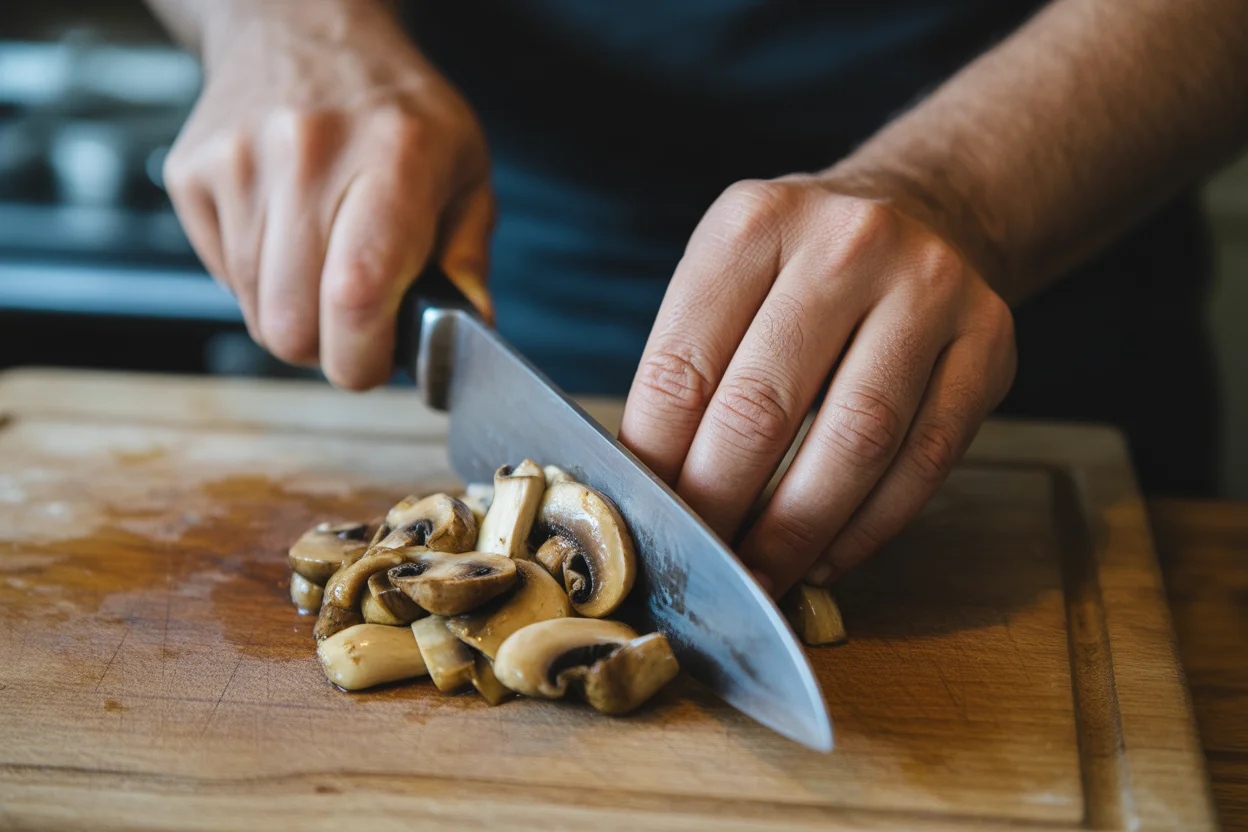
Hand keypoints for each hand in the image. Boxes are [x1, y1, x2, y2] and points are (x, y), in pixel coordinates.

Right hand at [163, 0, 492, 388]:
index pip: (358, 292)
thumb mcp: (464, 168)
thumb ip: (469, 256)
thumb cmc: (396, 109)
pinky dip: (259, 285)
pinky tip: (289, 240)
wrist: (303, 28)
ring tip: (326, 271)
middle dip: (329, 351)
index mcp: (394, 155)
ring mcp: (240, 161)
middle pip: (293, 323)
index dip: (363, 357)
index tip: (377, 364)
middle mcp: (308, 153)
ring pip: (256, 311)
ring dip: (295, 318)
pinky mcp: (193, 173)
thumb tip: (470, 330)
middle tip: (357, 326)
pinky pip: (223, 278)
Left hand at [619, 175, 1015, 595]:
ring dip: (798, 531)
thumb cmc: (802, 264)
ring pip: (855, 443)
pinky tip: (830, 554)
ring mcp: (929, 290)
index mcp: (755, 224)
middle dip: (721, 506)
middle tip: (701, 562)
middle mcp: (847, 245)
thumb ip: (689, 363)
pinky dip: (871, 525)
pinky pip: (926, 460)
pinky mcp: (988, 343)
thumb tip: (650, 487)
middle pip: (762, 410)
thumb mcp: (729, 272)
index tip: (647, 519)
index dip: (657, 462)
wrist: (927, 209)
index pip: (682, 368)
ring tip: (762, 574)